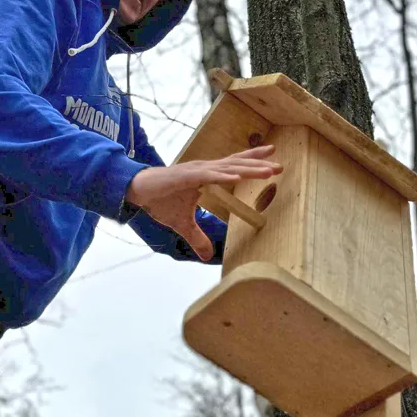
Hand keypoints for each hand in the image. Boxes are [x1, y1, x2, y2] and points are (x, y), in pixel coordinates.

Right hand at [125, 146, 282, 260]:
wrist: (136, 190)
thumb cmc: (159, 200)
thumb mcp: (182, 224)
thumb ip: (197, 237)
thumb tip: (206, 256)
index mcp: (206, 175)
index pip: (234, 166)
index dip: (253, 162)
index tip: (273, 160)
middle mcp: (205, 169)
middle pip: (237, 164)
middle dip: (259, 164)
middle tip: (280, 164)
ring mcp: (196, 171)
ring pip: (228, 169)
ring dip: (249, 169)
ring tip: (269, 170)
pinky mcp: (186, 177)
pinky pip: (208, 177)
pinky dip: (223, 176)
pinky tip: (237, 177)